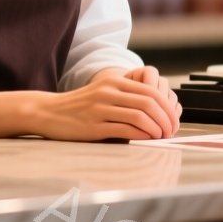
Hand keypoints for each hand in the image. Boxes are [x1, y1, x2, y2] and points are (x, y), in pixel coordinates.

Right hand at [28, 68, 177, 140]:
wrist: (49, 112)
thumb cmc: (80, 107)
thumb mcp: (104, 93)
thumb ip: (126, 98)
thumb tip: (157, 113)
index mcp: (114, 81)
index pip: (151, 91)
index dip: (167, 106)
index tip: (174, 120)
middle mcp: (109, 91)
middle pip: (149, 102)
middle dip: (166, 118)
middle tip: (172, 131)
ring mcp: (101, 108)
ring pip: (140, 115)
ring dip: (157, 128)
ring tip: (162, 137)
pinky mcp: (94, 125)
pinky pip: (125, 129)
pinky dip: (141, 135)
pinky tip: (146, 140)